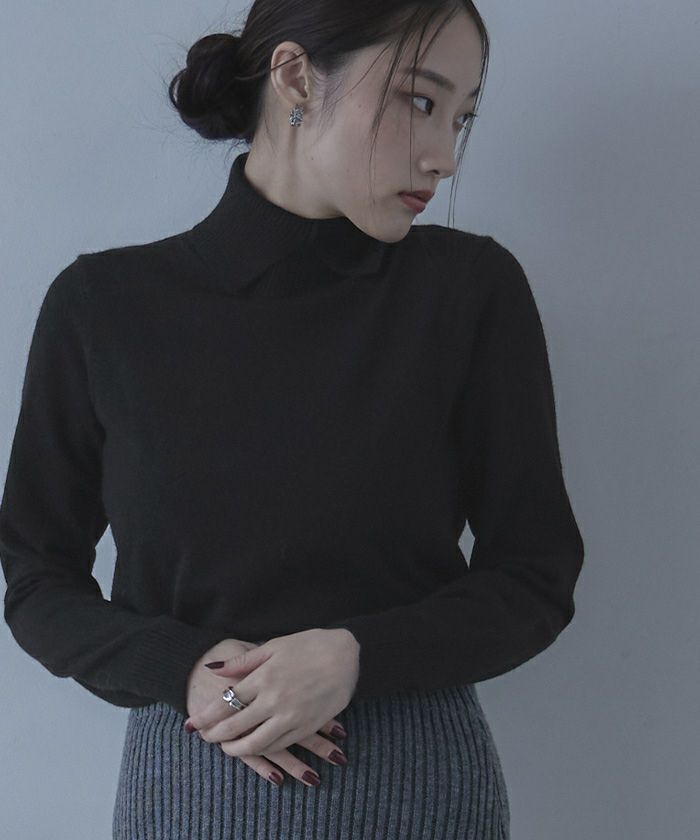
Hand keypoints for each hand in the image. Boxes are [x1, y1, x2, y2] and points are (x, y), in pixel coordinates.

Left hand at [186, 628, 359, 757]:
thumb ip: (242, 662)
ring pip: (256, 743)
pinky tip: (253, 748)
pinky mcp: (306, 727)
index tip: (192, 724)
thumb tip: (213, 669)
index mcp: (264, 677)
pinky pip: (279, 745)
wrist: (348, 655)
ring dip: (237, 749)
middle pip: (236, 726)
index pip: (226, 702)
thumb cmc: (309, 645)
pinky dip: (262, 751)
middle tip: (204, 739)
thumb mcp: (274, 646)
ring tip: (226, 749)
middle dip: (216, 736)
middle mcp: (274, 700)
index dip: (206, 716)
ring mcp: (291, 716)